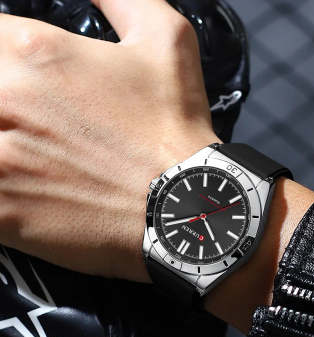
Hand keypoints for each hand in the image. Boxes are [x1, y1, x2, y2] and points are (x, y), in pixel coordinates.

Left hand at [0, 0, 218, 281]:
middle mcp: (9, 100)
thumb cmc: (174, 132)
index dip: (8, 62)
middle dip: (7, 106)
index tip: (27, 86)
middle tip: (41, 126)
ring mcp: (0, 159)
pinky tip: (25, 186)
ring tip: (34, 158)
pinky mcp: (4, 209)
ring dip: (2, 142)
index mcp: (36, 54)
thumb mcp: (166, 39)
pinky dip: (2, 187)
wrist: (184, 203)